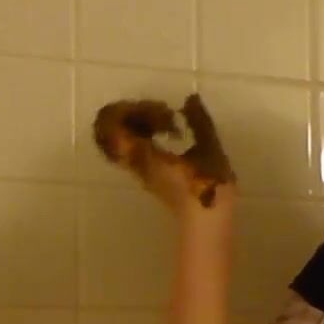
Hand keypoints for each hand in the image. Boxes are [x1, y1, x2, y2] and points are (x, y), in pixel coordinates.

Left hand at [92, 95, 238, 211]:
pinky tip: (169, 137)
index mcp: (145, 154)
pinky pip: (134, 150)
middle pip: (115, 131)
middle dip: (135, 114)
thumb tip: (189, 100)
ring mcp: (140, 172)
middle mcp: (136, 163)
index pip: (118, 125)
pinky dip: (145, 137)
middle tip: (162, 113)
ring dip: (141, 125)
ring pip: (124, 141)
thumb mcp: (208, 150)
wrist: (206, 223)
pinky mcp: (149, 177)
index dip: (134, 109)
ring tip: (167, 123)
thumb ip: (198, 122)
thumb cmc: (207, 187)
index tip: (163, 110)